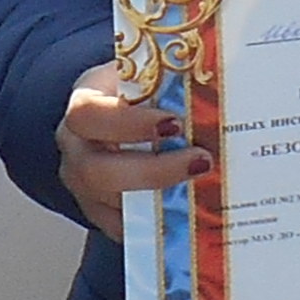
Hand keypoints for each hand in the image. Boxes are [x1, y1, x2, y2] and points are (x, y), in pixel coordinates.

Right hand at [57, 63, 202, 218]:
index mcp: (83, 105)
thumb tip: (224, 70)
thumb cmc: (139, 91)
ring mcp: (84, 186)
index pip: (88, 114)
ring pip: (110, 206)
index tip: (174, 123)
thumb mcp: (149, 73)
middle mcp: (76, 149)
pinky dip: (159, 225)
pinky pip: (125, 229)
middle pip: (95, 171)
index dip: (128, 123)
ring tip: (205, 186)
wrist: (122, 112)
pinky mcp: (101, 214)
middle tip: (201, 162)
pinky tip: (193, 212)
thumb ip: (173, 76)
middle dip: (152, 172)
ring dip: (161, 199)